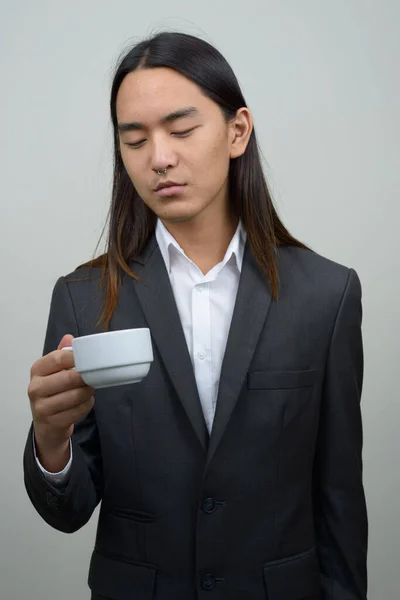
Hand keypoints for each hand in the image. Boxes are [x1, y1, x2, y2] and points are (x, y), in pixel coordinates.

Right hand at [28, 334, 94, 467]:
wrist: (47, 424)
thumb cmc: (52, 392)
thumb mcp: (54, 371)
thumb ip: (62, 354)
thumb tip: (69, 338)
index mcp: (37, 370)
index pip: (57, 358)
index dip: (76, 358)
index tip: (89, 358)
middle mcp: (36, 388)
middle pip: (68, 378)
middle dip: (85, 377)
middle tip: (94, 376)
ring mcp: (42, 407)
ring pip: (75, 395)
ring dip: (88, 391)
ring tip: (89, 388)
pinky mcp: (53, 422)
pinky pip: (78, 410)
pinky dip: (87, 404)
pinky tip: (85, 401)